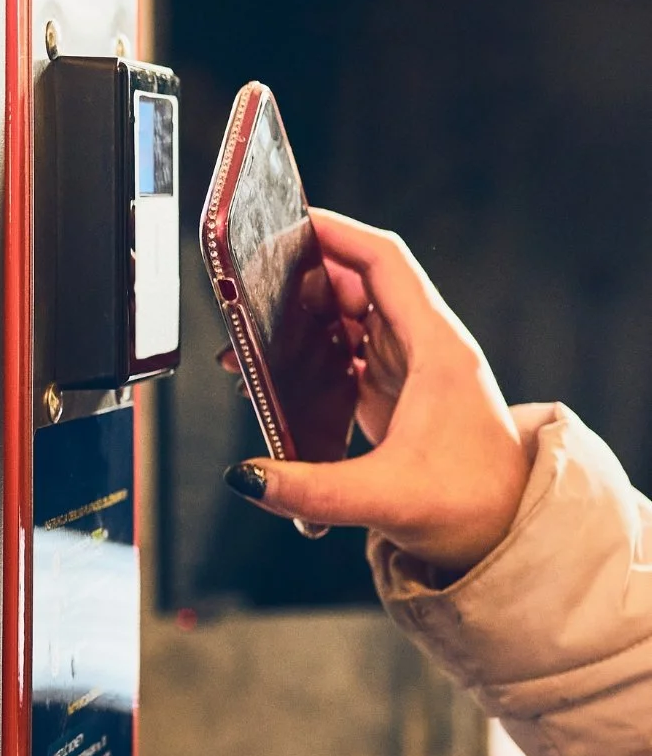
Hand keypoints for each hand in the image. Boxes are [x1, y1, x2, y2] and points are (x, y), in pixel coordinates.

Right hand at [220, 208, 534, 576]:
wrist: (509, 532)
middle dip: (303, 276)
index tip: (291, 223)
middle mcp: (424, 349)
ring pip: (349, 317)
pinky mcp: (394, 394)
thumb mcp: (386, 498)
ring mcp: (409, 369)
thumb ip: (310, 490)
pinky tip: (275, 374)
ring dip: (301, 317)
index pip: (384, 264)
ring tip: (250, 334)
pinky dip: (309, 353)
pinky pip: (345, 353)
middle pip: (359, 283)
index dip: (338, 235)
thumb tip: (247, 477)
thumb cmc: (472, 505)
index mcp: (436, 350)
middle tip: (249, 283)